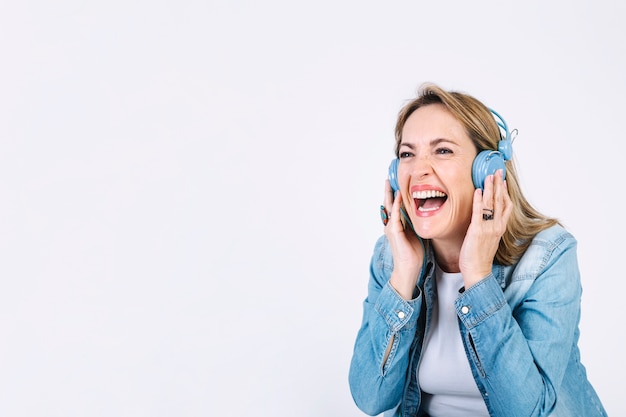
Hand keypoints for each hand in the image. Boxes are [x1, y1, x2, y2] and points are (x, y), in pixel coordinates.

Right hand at [382, 180, 423, 299]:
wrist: (409, 268)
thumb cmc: (413, 254)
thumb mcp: (416, 235)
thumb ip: (416, 224)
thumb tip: (425, 216)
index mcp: (397, 226)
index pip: (395, 207)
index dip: (395, 196)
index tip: (396, 185)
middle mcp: (392, 225)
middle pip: (388, 205)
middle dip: (388, 192)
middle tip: (387, 179)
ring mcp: (391, 228)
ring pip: (389, 208)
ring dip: (390, 195)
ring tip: (389, 184)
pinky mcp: (394, 232)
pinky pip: (395, 215)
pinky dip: (396, 205)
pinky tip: (398, 196)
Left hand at [459, 169, 511, 287]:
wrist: (478, 271)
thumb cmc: (480, 257)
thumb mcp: (488, 239)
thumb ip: (489, 227)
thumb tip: (486, 217)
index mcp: (500, 228)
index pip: (506, 206)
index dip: (504, 192)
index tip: (503, 181)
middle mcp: (496, 226)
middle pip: (500, 201)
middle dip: (498, 184)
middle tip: (497, 171)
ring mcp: (488, 228)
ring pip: (491, 204)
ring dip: (490, 188)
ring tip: (489, 176)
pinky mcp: (477, 231)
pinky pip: (478, 212)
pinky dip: (478, 200)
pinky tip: (478, 190)